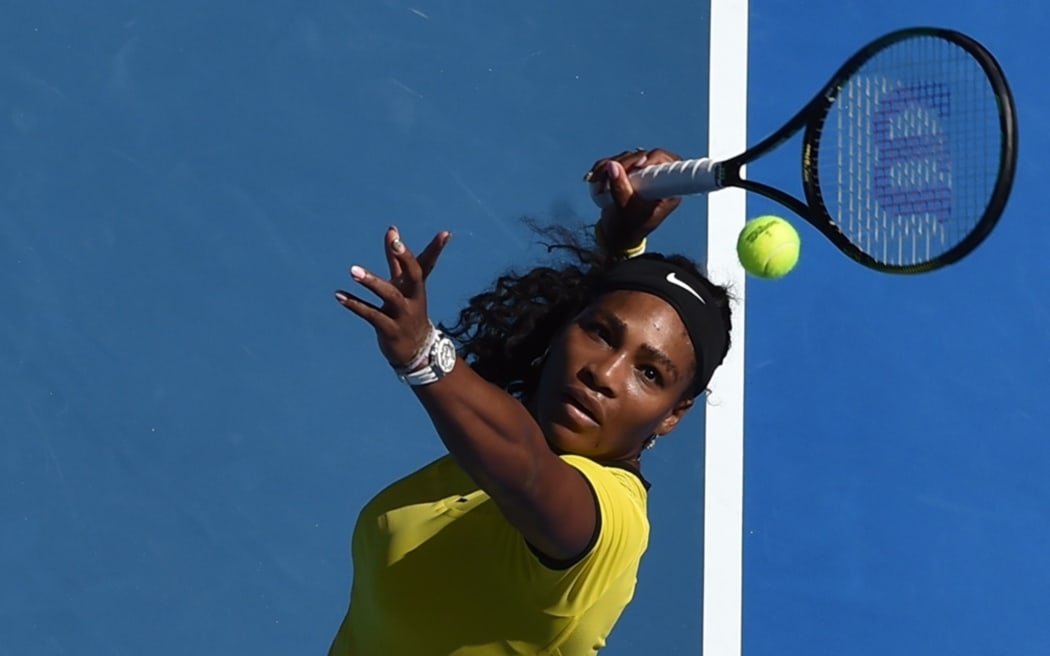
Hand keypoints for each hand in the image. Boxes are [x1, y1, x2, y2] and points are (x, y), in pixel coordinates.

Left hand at [335, 226, 451, 367]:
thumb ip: (396, 258)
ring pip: (390, 295)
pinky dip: (355, 304)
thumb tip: (392, 229)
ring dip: (372, 282)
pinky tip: (339, 295)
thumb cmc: (407, 310)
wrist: (416, 351)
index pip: (428, 263)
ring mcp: (403, 314)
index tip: (445, 233)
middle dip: (406, 259)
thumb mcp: (404, 285)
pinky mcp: (390, 329)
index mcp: (416, 286)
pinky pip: (371, 315)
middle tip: (396, 243)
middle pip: (414, 276)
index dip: (436, 248)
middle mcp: (413, 298)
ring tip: (353, 271)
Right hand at [584, 148, 682, 251]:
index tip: (639, 165)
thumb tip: (612, 166)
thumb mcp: (625, 210)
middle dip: (623, 164)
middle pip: (643, 157)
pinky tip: (596, 179)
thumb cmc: (629, 226)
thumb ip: (620, 189)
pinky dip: (603, 167)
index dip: (653, 160)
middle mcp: (657, 178)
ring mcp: (642, 172)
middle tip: (609, 174)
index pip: (668, 164)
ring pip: (628, 157)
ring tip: (598, 184)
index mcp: (666, 189)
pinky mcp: (629, 170)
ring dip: (609, 167)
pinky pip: (616, 161)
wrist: (618, 233)